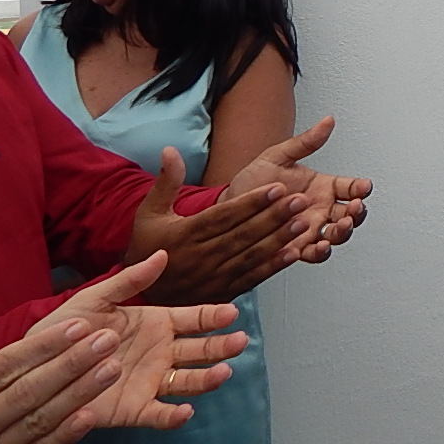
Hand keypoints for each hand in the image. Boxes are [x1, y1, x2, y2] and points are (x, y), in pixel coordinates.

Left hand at [29, 252, 247, 431]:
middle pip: (200, 350)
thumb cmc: (65, 330)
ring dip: (207, 379)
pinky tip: (186, 411)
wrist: (34, 369)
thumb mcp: (94, 298)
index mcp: (155, 324)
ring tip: (222, 373)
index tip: (231, 313)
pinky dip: (174, 417)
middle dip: (221, 347)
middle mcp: (159, 353)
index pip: (194, 319)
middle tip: (239, 343)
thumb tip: (162, 254)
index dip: (213, 316)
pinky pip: (158, 415)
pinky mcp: (132, 410)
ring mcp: (149, 382)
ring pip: (187, 382)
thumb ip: (129, 280)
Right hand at [127, 147, 317, 304]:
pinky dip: (272, 267)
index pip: (223, 216)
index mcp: (184, 235)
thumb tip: (170, 149)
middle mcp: (200, 257)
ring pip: (250, 256)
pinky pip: (251, 279)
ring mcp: (212, 277)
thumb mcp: (149, 212)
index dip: (251, 202)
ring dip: (279, 239)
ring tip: (303, 221)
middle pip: (242, 234)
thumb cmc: (148, 247)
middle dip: (273, 216)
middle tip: (300, 200)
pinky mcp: (222, 293)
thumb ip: (166, 181)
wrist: (141, 293)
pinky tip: (294, 253)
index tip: (276, 187)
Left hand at [222, 117, 372, 261]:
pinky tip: (320, 245)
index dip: (361, 188)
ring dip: (343, 232)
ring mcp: (310, 229)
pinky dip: (320, 252)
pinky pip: (314, 254)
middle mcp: (321, 209)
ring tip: (340, 227)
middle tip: (354, 208)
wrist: (229, 205)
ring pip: (337, 235)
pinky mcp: (296, 247)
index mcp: (322, 187)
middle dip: (357, 213)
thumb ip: (305, 142)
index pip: (350, 187)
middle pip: (351, 214)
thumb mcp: (278, 156)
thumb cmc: (254, 181)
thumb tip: (327, 121)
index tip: (364, 186)